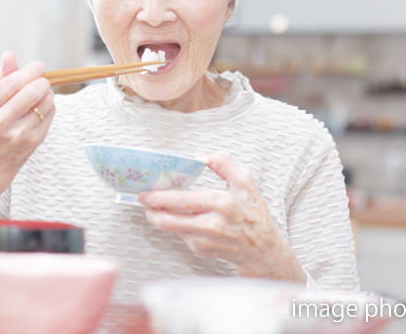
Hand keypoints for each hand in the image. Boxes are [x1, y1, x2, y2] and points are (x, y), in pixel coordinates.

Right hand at [0, 51, 54, 273]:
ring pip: (45, 103)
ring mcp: (18, 134)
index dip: (29, 71)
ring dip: (47, 93)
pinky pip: (50, 114)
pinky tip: (40, 108)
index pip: (11, 84)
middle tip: (42, 78)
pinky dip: (50, 106)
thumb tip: (9, 54)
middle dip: (42, 81)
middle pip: (31, 93)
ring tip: (40, 93)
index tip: (39, 66)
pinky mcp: (34, 141)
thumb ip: (0, 77)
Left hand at [138, 152, 305, 282]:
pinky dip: (174, 224)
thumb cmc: (254, 214)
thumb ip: (223, 163)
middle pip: (168, 220)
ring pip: (170, 228)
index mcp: (221, 203)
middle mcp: (211, 224)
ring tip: (154, 207)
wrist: (263, 250)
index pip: (181, 201)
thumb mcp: (245, 182)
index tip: (145, 192)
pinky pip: (180, 234)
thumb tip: (200, 155)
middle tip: (143, 200)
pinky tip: (175, 216)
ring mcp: (204, 240)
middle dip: (150, 209)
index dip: (158, 197)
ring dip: (158, 217)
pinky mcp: (200, 250)